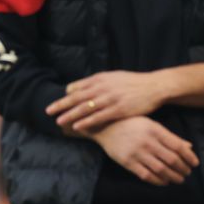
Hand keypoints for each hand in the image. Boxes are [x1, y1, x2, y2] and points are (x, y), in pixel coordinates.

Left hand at [47, 70, 166, 130]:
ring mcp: (110, 99)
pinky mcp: (118, 110)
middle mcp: (103, 87)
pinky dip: (86, 121)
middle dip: (61, 105)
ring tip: (59, 122)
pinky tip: (77, 126)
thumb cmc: (134, 83)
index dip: (65, 95)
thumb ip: (97, 82)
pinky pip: (98, 117)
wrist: (154, 87)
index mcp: (101, 78)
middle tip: (48, 112)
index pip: (78, 87)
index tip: (55, 102)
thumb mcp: (114, 77)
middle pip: (77, 97)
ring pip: (85, 108)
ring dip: (70, 115)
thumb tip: (81, 87)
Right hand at [91, 117, 199, 185]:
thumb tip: (188, 146)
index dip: (189, 156)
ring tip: (179, 179)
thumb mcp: (152, 125)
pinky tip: (164, 182)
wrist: (106, 126)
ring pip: (160, 169)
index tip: (195, 163)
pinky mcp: (127, 163)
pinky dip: (158, 181)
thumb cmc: (132, 123)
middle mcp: (147, 141)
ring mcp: (137, 153)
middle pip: (171, 159)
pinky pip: (146, 175)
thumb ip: (170, 136)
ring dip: (172, 176)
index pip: (177, 146)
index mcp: (155, 130)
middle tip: (188, 173)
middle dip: (182, 168)